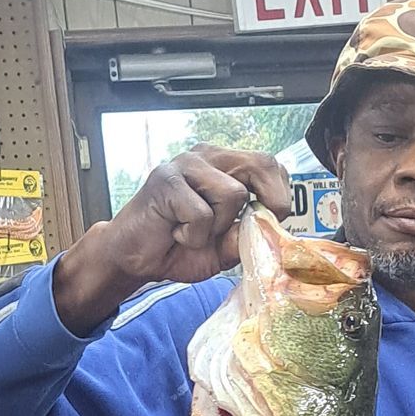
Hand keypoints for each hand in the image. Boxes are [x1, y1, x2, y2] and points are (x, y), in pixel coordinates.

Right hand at [53, 148, 292, 333]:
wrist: (134, 258)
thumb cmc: (179, 248)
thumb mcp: (225, 246)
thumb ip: (249, 232)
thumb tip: (273, 225)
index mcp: (225, 165)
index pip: (270, 164)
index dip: (280, 193)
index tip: (271, 219)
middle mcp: (208, 156)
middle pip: (261, 165)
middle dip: (265, 203)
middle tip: (243, 229)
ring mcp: (186, 164)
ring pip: (233, 194)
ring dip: (218, 227)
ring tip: (193, 232)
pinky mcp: (167, 180)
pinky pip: (202, 214)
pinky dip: (193, 236)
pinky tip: (175, 233)